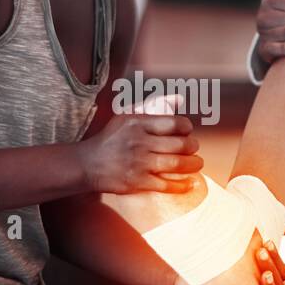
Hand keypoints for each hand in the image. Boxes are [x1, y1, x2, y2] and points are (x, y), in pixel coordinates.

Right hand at [80, 108, 200, 193]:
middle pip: (179, 144)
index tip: (188, 131)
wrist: (88, 164)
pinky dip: (181, 185)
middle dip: (193, 146)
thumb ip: (153, 106)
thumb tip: (180, 99)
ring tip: (197, 163)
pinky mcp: (137, 182)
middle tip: (194, 148)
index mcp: (138, 123)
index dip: (187, 127)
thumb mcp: (127, 116)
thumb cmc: (111, 138)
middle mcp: (139, 142)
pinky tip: (189, 183)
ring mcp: (139, 163)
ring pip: (177, 164)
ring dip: (193, 165)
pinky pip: (166, 184)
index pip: (174, 123)